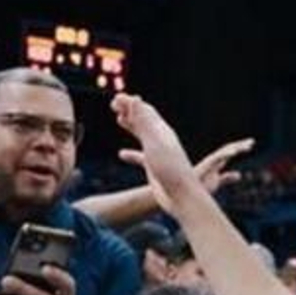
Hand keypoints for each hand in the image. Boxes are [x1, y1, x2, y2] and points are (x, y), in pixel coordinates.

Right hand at [112, 94, 202, 214]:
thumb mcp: (154, 143)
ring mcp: (157, 153)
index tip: (116, 98)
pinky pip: (140, 156)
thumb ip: (143, 122)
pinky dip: (130, 153)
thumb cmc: (171, 169)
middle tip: (114, 104)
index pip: (144, 110)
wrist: (182, 196)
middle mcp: (160, 140)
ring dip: (131, 125)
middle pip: (143, 120)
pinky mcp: (154, 167)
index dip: (130, 103)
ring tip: (119, 119)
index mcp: (161, 131)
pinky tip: (121, 155)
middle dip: (129, 110)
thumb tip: (134, 99)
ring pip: (142, 135)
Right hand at [196, 137, 251, 192]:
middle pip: (228, 149)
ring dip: (235, 148)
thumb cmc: (199, 187)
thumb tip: (239, 174)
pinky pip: (217, 157)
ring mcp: (209, 162)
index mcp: (216, 163)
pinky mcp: (206, 165)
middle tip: (252, 142)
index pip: (229, 153)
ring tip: (247, 146)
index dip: (239, 148)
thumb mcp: (216, 182)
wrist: (187, 194)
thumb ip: (227, 177)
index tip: (250, 146)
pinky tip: (235, 152)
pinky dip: (226, 153)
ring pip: (224, 151)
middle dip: (240, 145)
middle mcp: (213, 160)